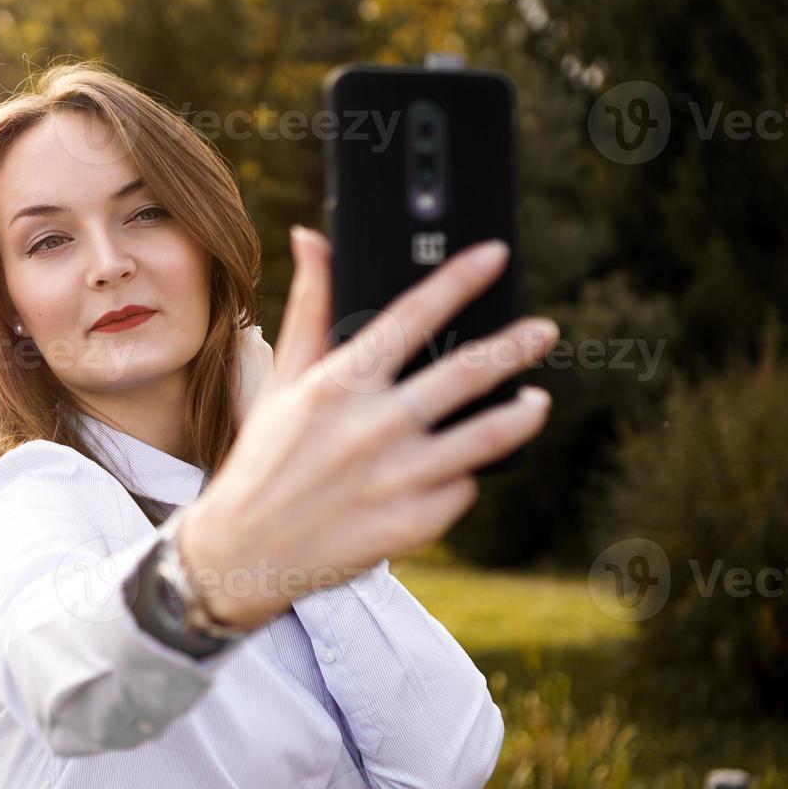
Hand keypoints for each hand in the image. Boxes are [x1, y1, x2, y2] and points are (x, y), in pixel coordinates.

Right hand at [178, 224, 559, 631]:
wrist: (243, 553)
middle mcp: (368, 429)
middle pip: (465, 373)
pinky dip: (465, 474)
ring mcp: (394, 480)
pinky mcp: (410, 526)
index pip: (409, 317)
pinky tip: (457, 467)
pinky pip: (463, 488)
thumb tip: (312, 235)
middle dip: (514, 346)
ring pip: (486, 436)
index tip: (494, 255)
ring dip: (521, 413)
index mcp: (335, 385)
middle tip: (544, 330)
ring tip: (535, 400)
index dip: (457, 279)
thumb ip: (310, 308)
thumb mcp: (283, 381)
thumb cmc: (264, 457)